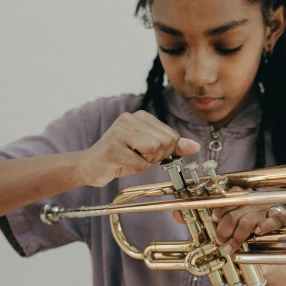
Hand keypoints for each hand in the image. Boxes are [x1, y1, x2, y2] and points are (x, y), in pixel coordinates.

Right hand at [75, 111, 199, 186]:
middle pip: (165, 142)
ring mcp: (119, 131)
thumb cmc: (121, 157)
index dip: (164, 151)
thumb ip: (172, 146)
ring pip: (154, 151)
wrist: (90, 166)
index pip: (172, 135)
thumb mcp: (149, 150)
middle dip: (155, 157)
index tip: (146, 153)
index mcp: (141, 116)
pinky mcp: (112, 147)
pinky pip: (139, 164)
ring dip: (145, 163)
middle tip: (137, 157)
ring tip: (129, 159)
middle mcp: (130, 118)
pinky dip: (134, 170)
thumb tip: (195, 146)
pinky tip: (121, 164)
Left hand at [171, 187, 285, 270]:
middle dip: (224, 226)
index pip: (225, 195)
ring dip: (238, 236)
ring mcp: (266, 208)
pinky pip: (274, 218)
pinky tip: (258, 233)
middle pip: (235, 206)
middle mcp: (250, 200)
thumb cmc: (238, 243)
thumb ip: (197, 222)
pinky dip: (266, 225)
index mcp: (235, 198)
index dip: (218, 207)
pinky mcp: (280, 218)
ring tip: (231, 248)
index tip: (213, 219)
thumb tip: (175, 215)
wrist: (262, 260)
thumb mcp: (217, 232)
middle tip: (220, 240)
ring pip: (249, 217)